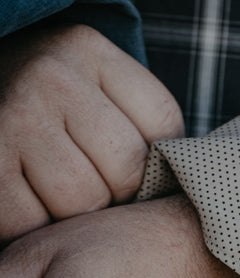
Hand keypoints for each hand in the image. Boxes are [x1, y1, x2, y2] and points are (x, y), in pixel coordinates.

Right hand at [0, 23, 183, 242]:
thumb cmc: (40, 108)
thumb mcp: (88, 86)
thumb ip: (135, 119)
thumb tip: (185, 187)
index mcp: (88, 48)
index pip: (164, 123)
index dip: (154, 160)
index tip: (126, 161)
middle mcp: (51, 75)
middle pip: (128, 170)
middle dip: (116, 192)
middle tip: (90, 184)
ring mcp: (15, 117)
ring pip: (84, 202)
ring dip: (77, 216)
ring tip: (58, 195)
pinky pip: (33, 224)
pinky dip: (35, 229)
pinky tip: (29, 205)